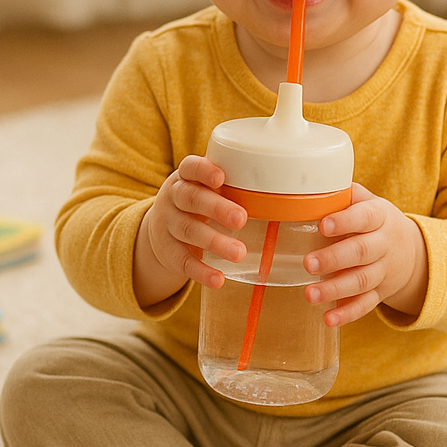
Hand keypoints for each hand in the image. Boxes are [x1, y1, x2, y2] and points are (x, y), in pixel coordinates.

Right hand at [135, 155, 246, 305]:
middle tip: (241, 218)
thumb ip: (232, 185)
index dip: (203, 171)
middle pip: (191, 199)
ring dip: (215, 242)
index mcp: (186, 178)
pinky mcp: (169, 252)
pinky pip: (183, 262)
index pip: (190, 168)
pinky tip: (218, 279)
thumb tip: (285, 185)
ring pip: (189, 231)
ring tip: (239, 253)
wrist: (161, 230)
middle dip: (216, 208)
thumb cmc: (198, 203)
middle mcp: (174, 199)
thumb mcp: (205, 188)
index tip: (221, 178)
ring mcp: (168, 226)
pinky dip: (201, 271)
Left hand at [303, 184, 427, 326]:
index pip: (364, 217)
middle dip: (334, 259)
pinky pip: (366, 305)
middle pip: (361, 252)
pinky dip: (347, 314)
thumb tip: (313, 180)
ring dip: (335, 289)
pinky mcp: (380, 293)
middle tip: (308, 263)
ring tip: (310, 294)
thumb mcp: (369, 202)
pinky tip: (328, 319)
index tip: (323, 226)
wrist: (413, 251)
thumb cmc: (376, 222)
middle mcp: (384, 245)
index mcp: (379, 217)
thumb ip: (346, 195)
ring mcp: (383, 271)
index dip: (345, 221)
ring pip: (361, 281)